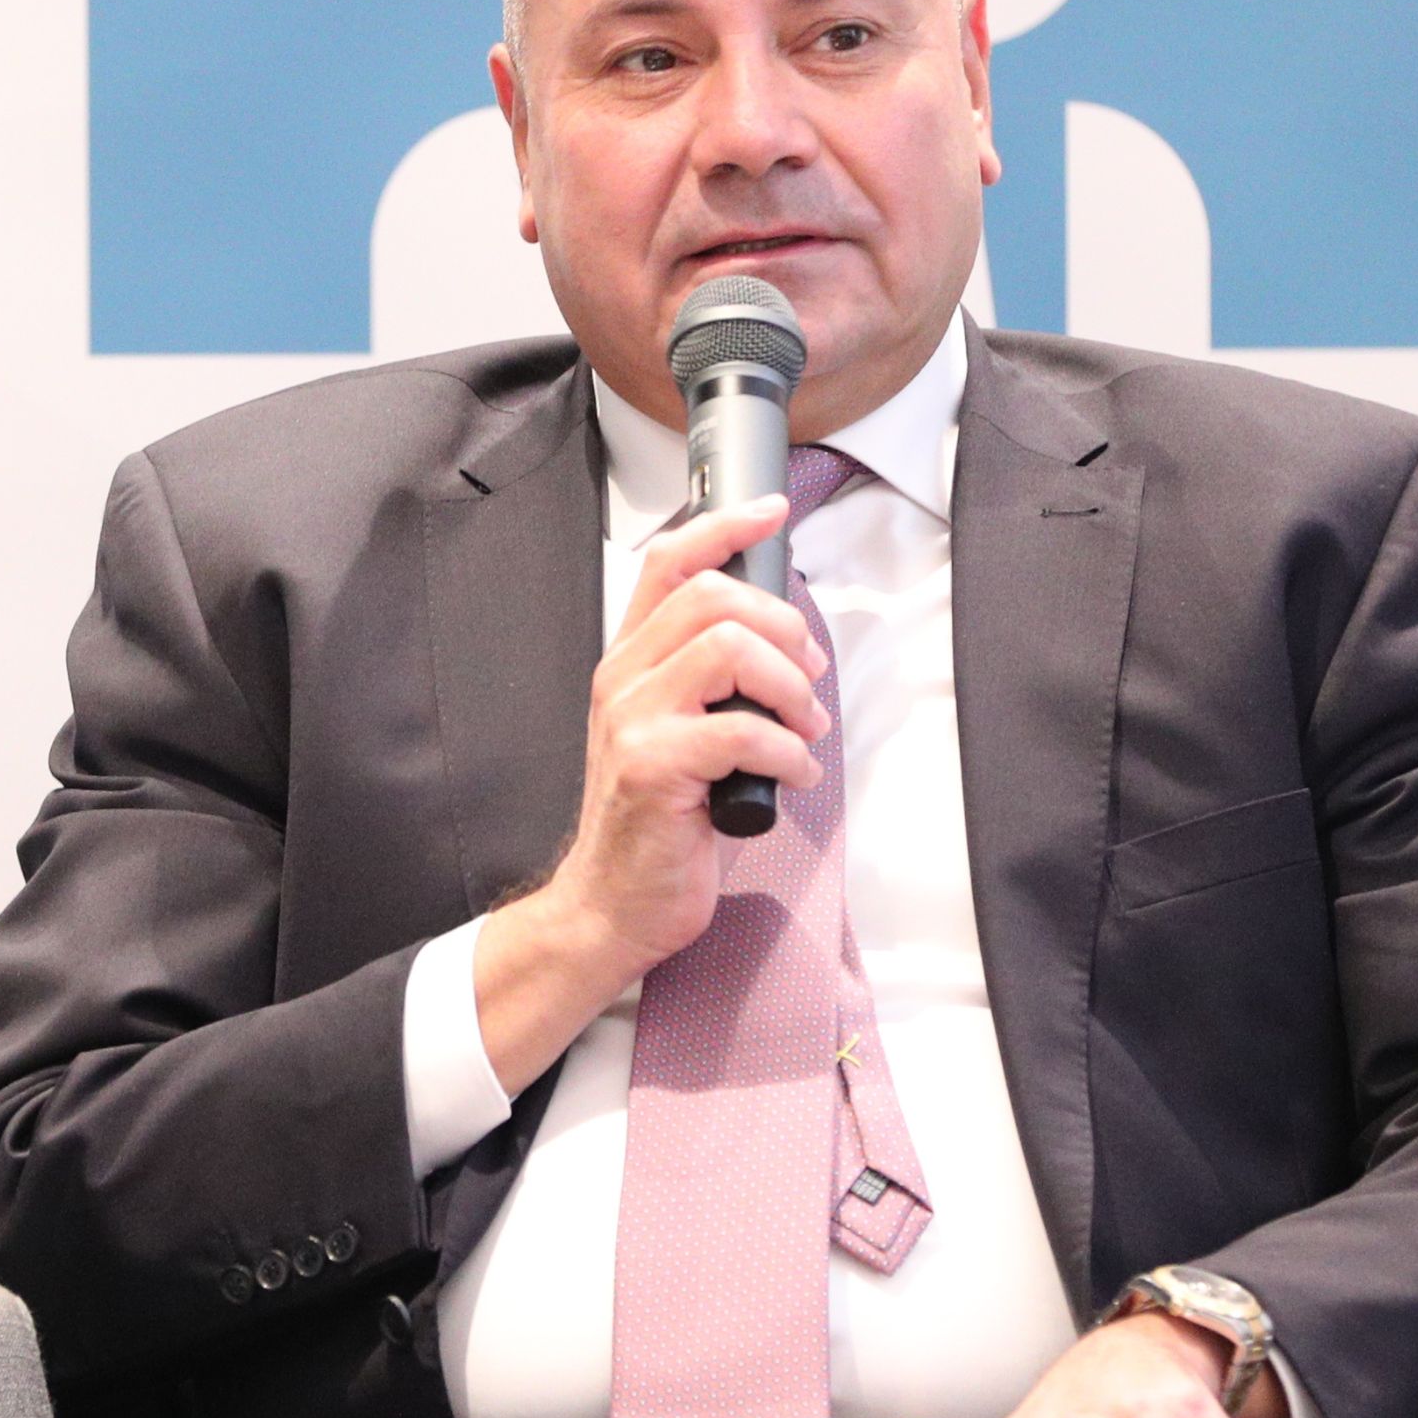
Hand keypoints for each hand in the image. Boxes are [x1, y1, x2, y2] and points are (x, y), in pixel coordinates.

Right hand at [471, 497, 828, 1089]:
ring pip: (728, 649)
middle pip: (713, 596)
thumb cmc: (654, 826)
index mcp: (629, 663)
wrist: (609, 906)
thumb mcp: (673, 735)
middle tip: (808, 679)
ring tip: (803, 732)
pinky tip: (793, 776)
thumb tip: (786, 646)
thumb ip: (710, 685)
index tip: (772, 511)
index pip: (667, 562)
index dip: (724, 525)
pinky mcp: (655, 771)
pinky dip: (788, 752)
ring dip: (790, 688)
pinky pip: (742, 732)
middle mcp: (623, 681)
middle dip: (783, 629)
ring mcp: (634, 723)